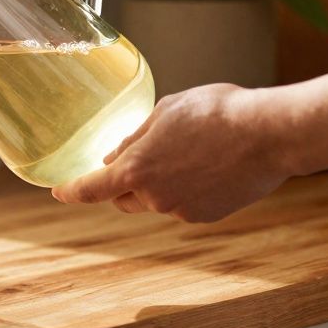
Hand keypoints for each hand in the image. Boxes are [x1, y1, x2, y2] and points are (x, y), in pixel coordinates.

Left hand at [50, 84, 293, 222]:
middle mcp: (154, 196)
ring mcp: (181, 210)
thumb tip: (116, 154)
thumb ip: (135, 137)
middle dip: (122, 181)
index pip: (91, 188)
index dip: (71, 191)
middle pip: (123, 197)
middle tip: (140, 155)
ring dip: (159, 182)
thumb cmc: (216, 113)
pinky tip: (207, 165)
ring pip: (156, 199)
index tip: (58, 192)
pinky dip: (185, 188)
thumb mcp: (166, 112)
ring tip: (188, 150)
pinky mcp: (206, 215)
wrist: (269, 134)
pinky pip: (183, 203)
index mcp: (136, 169)